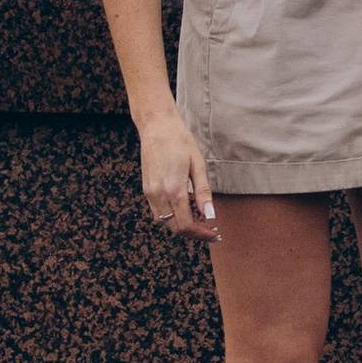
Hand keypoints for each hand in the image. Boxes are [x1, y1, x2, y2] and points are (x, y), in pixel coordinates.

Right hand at [139, 112, 217, 236]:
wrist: (157, 127)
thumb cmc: (180, 142)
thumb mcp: (198, 165)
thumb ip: (203, 193)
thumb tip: (210, 216)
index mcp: (173, 189)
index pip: (187, 225)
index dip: (202, 234)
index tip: (215, 235)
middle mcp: (158, 195)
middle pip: (175, 228)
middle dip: (194, 233)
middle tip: (211, 230)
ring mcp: (149, 193)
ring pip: (166, 222)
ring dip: (183, 225)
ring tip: (199, 217)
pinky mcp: (146, 190)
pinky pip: (158, 212)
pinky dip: (172, 216)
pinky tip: (185, 207)